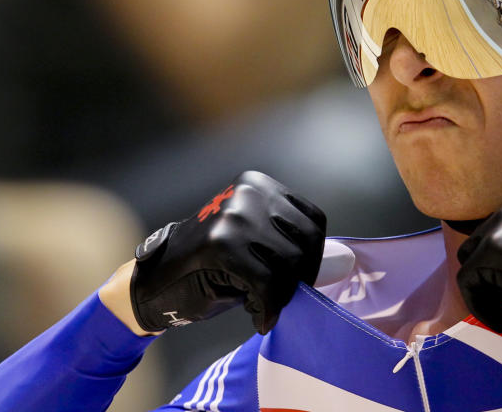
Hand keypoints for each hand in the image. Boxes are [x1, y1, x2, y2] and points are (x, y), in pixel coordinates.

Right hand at [129, 171, 325, 333]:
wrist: (155, 283)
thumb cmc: (212, 266)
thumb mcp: (254, 242)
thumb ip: (290, 243)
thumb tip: (346, 260)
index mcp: (259, 185)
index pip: (313, 222)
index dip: (314, 258)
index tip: (298, 281)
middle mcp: (248, 194)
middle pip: (304, 245)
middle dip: (298, 280)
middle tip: (278, 299)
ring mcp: (233, 217)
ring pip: (288, 267)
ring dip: (281, 296)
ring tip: (261, 304)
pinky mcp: (221, 246)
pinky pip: (267, 285)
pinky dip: (268, 309)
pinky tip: (257, 317)